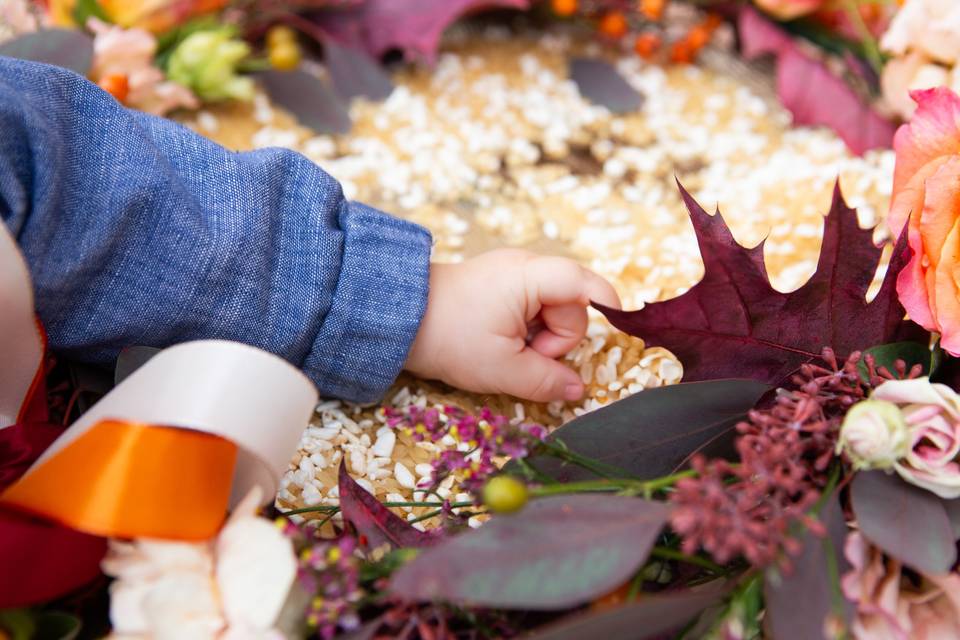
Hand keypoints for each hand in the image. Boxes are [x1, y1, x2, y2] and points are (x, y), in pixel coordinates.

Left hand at [405, 249, 620, 401]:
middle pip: (571, 302)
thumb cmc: (448, 339)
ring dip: (540, 334)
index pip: (583, 282)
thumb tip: (578, 390)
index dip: (605, 302)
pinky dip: (526, 327)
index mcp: (528, 276)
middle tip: (525, 354)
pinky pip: (533, 305)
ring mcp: (511, 271)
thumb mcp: (501, 370)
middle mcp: (524, 265)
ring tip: (507, 348)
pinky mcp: (499, 282)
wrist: (396, 321)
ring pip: (552, 307)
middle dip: (557, 336)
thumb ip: (546, 381)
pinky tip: (502, 339)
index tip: (617, 324)